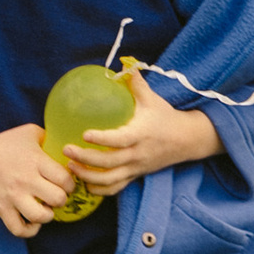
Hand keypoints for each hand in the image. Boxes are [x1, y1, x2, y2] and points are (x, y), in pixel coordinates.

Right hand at [0, 121, 75, 237]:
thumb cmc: (3, 144)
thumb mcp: (28, 132)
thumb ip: (48, 136)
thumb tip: (65, 144)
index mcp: (34, 161)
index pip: (64, 179)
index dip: (70, 183)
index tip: (65, 183)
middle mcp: (25, 180)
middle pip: (57, 199)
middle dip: (62, 199)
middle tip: (57, 195)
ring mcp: (13, 196)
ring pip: (40, 216)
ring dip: (48, 215)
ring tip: (46, 208)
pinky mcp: (2, 209)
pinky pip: (18, 229)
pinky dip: (29, 230)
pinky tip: (33, 222)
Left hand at [61, 64, 221, 193]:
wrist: (187, 140)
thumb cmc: (166, 117)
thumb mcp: (152, 99)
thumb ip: (136, 83)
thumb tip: (123, 63)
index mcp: (141, 134)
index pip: (119, 140)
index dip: (102, 139)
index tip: (85, 134)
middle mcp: (137, 154)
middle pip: (109, 163)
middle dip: (85, 159)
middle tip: (66, 150)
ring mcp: (136, 167)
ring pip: (110, 180)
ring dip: (88, 177)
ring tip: (71, 168)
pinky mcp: (136, 176)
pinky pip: (116, 188)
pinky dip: (100, 189)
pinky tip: (86, 184)